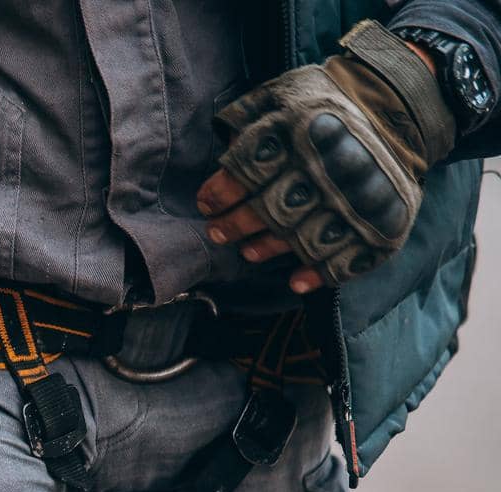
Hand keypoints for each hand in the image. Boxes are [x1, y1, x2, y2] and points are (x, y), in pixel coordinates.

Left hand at [197, 21, 453, 291]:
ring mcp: (357, 201)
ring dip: (268, 249)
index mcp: (303, 133)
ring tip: (248, 252)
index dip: (222, 192)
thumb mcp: (287, 94)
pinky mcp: (381, 224)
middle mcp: (329, 169)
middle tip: (216, 232)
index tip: (207, 203)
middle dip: (235, 225)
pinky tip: (295, 281)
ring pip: (302, 238)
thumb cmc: (327, 104)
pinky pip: (347, 259)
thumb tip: (221, 140)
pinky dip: (319, 274)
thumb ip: (251, 116)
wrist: (400, 107)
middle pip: (270, 210)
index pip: (249, 169)